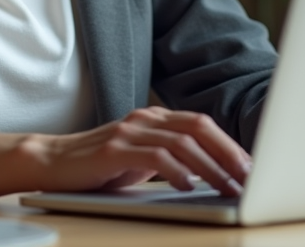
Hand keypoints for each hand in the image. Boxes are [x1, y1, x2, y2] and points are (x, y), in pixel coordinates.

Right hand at [35, 106, 251, 195]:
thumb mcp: (142, 159)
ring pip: (182, 143)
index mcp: (155, 117)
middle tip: (249, 178)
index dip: (230, 145)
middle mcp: (145, 118)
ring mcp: (129, 131)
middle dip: (228, 153)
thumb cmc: (101, 166)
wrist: (52, 163)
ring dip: (211, 168)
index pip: (202, 124)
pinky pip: (155, 156)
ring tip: (227, 187)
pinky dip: (177, 172)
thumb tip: (216, 175)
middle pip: (198, 128)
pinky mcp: (113, 149)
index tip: (251, 168)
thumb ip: (172, 158)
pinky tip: (189, 187)